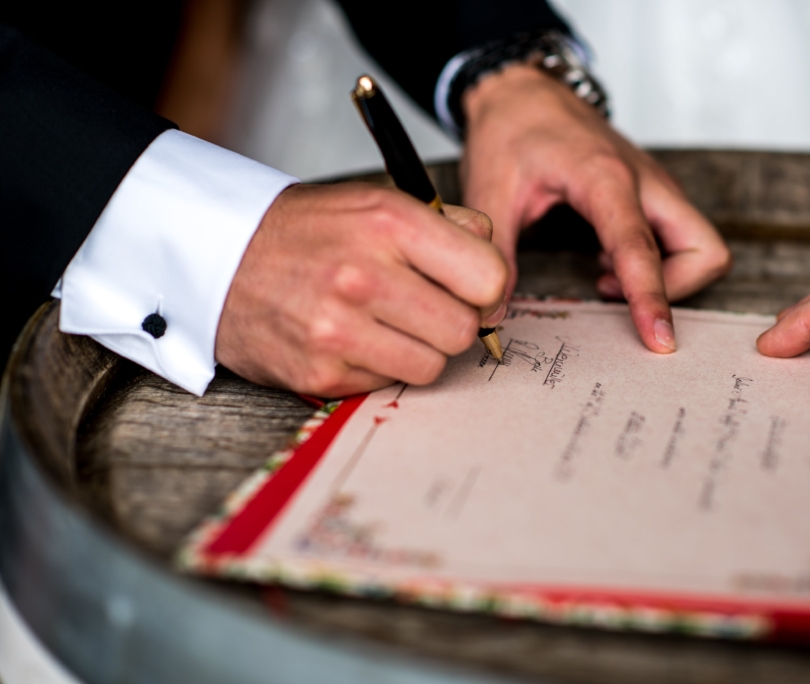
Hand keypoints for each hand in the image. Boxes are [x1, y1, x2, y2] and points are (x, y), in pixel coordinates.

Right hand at [215, 183, 506, 396]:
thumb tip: (498, 280)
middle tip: (425, 309)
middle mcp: (364, 276)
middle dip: (453, 323)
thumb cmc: (307, 231)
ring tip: (388, 324)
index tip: (473, 290)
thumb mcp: (378, 202)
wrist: (217, 257)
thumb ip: (450, 228)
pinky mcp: (320, 373)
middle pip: (464, 329)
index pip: (489, 276)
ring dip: (419, 350)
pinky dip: (380, 366)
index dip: (489, 288)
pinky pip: (388, 384)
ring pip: (432, 366)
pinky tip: (354, 339)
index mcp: (389, 223)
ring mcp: (339, 329)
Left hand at [461, 65, 729, 353]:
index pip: (641, 248)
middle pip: (705, 249)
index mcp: (605, 177)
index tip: (659, 340)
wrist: (525, 91)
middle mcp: (644, 181)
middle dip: (679, 290)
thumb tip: (494, 313)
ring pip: (700, 245)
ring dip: (670, 276)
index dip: (653, 298)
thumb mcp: (491, 191)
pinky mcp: (653, 194)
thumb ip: (497, 256)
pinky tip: (608, 262)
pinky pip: (681, 238)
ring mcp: (655, 187)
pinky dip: (658, 262)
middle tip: (624, 303)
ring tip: (606, 278)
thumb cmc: (512, 130)